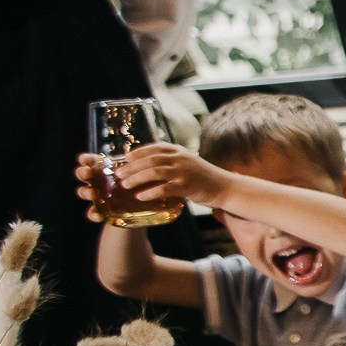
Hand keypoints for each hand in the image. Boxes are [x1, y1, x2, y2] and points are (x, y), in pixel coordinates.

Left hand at [76, 144, 224, 212]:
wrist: (226, 187)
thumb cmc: (204, 177)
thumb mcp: (188, 163)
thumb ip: (172, 161)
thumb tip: (149, 166)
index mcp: (179, 151)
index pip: (153, 148)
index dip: (137, 153)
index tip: (124, 158)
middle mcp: (180, 159)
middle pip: (150, 160)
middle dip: (131, 167)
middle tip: (119, 175)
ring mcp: (184, 172)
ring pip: (154, 172)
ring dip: (136, 178)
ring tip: (125, 185)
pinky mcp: (187, 186)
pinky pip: (164, 189)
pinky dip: (150, 193)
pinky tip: (140, 197)